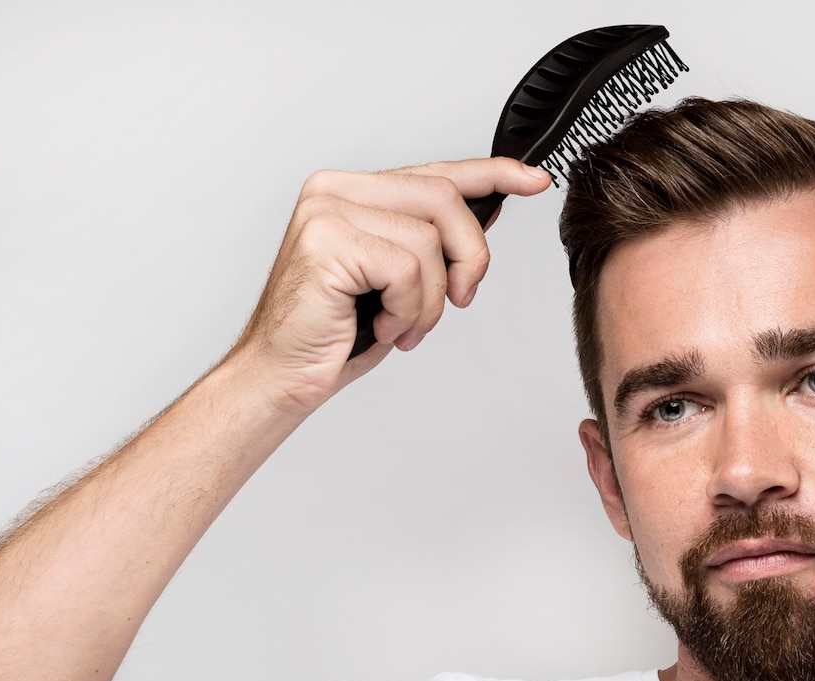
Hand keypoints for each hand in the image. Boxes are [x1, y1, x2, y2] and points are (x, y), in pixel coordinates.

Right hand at [231, 157, 551, 412]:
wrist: (282, 374)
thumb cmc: (336, 332)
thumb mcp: (401, 281)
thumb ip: (435, 241)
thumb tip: (490, 208)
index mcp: (353, 191)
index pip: (436, 172)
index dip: (492, 174)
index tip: (532, 179)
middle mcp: (336, 190)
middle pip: (444, 199)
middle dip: (470, 256)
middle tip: (460, 298)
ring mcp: (327, 212)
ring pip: (429, 241)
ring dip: (431, 300)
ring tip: (404, 324)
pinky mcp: (326, 242)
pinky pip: (406, 270)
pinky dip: (409, 309)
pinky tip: (384, 326)